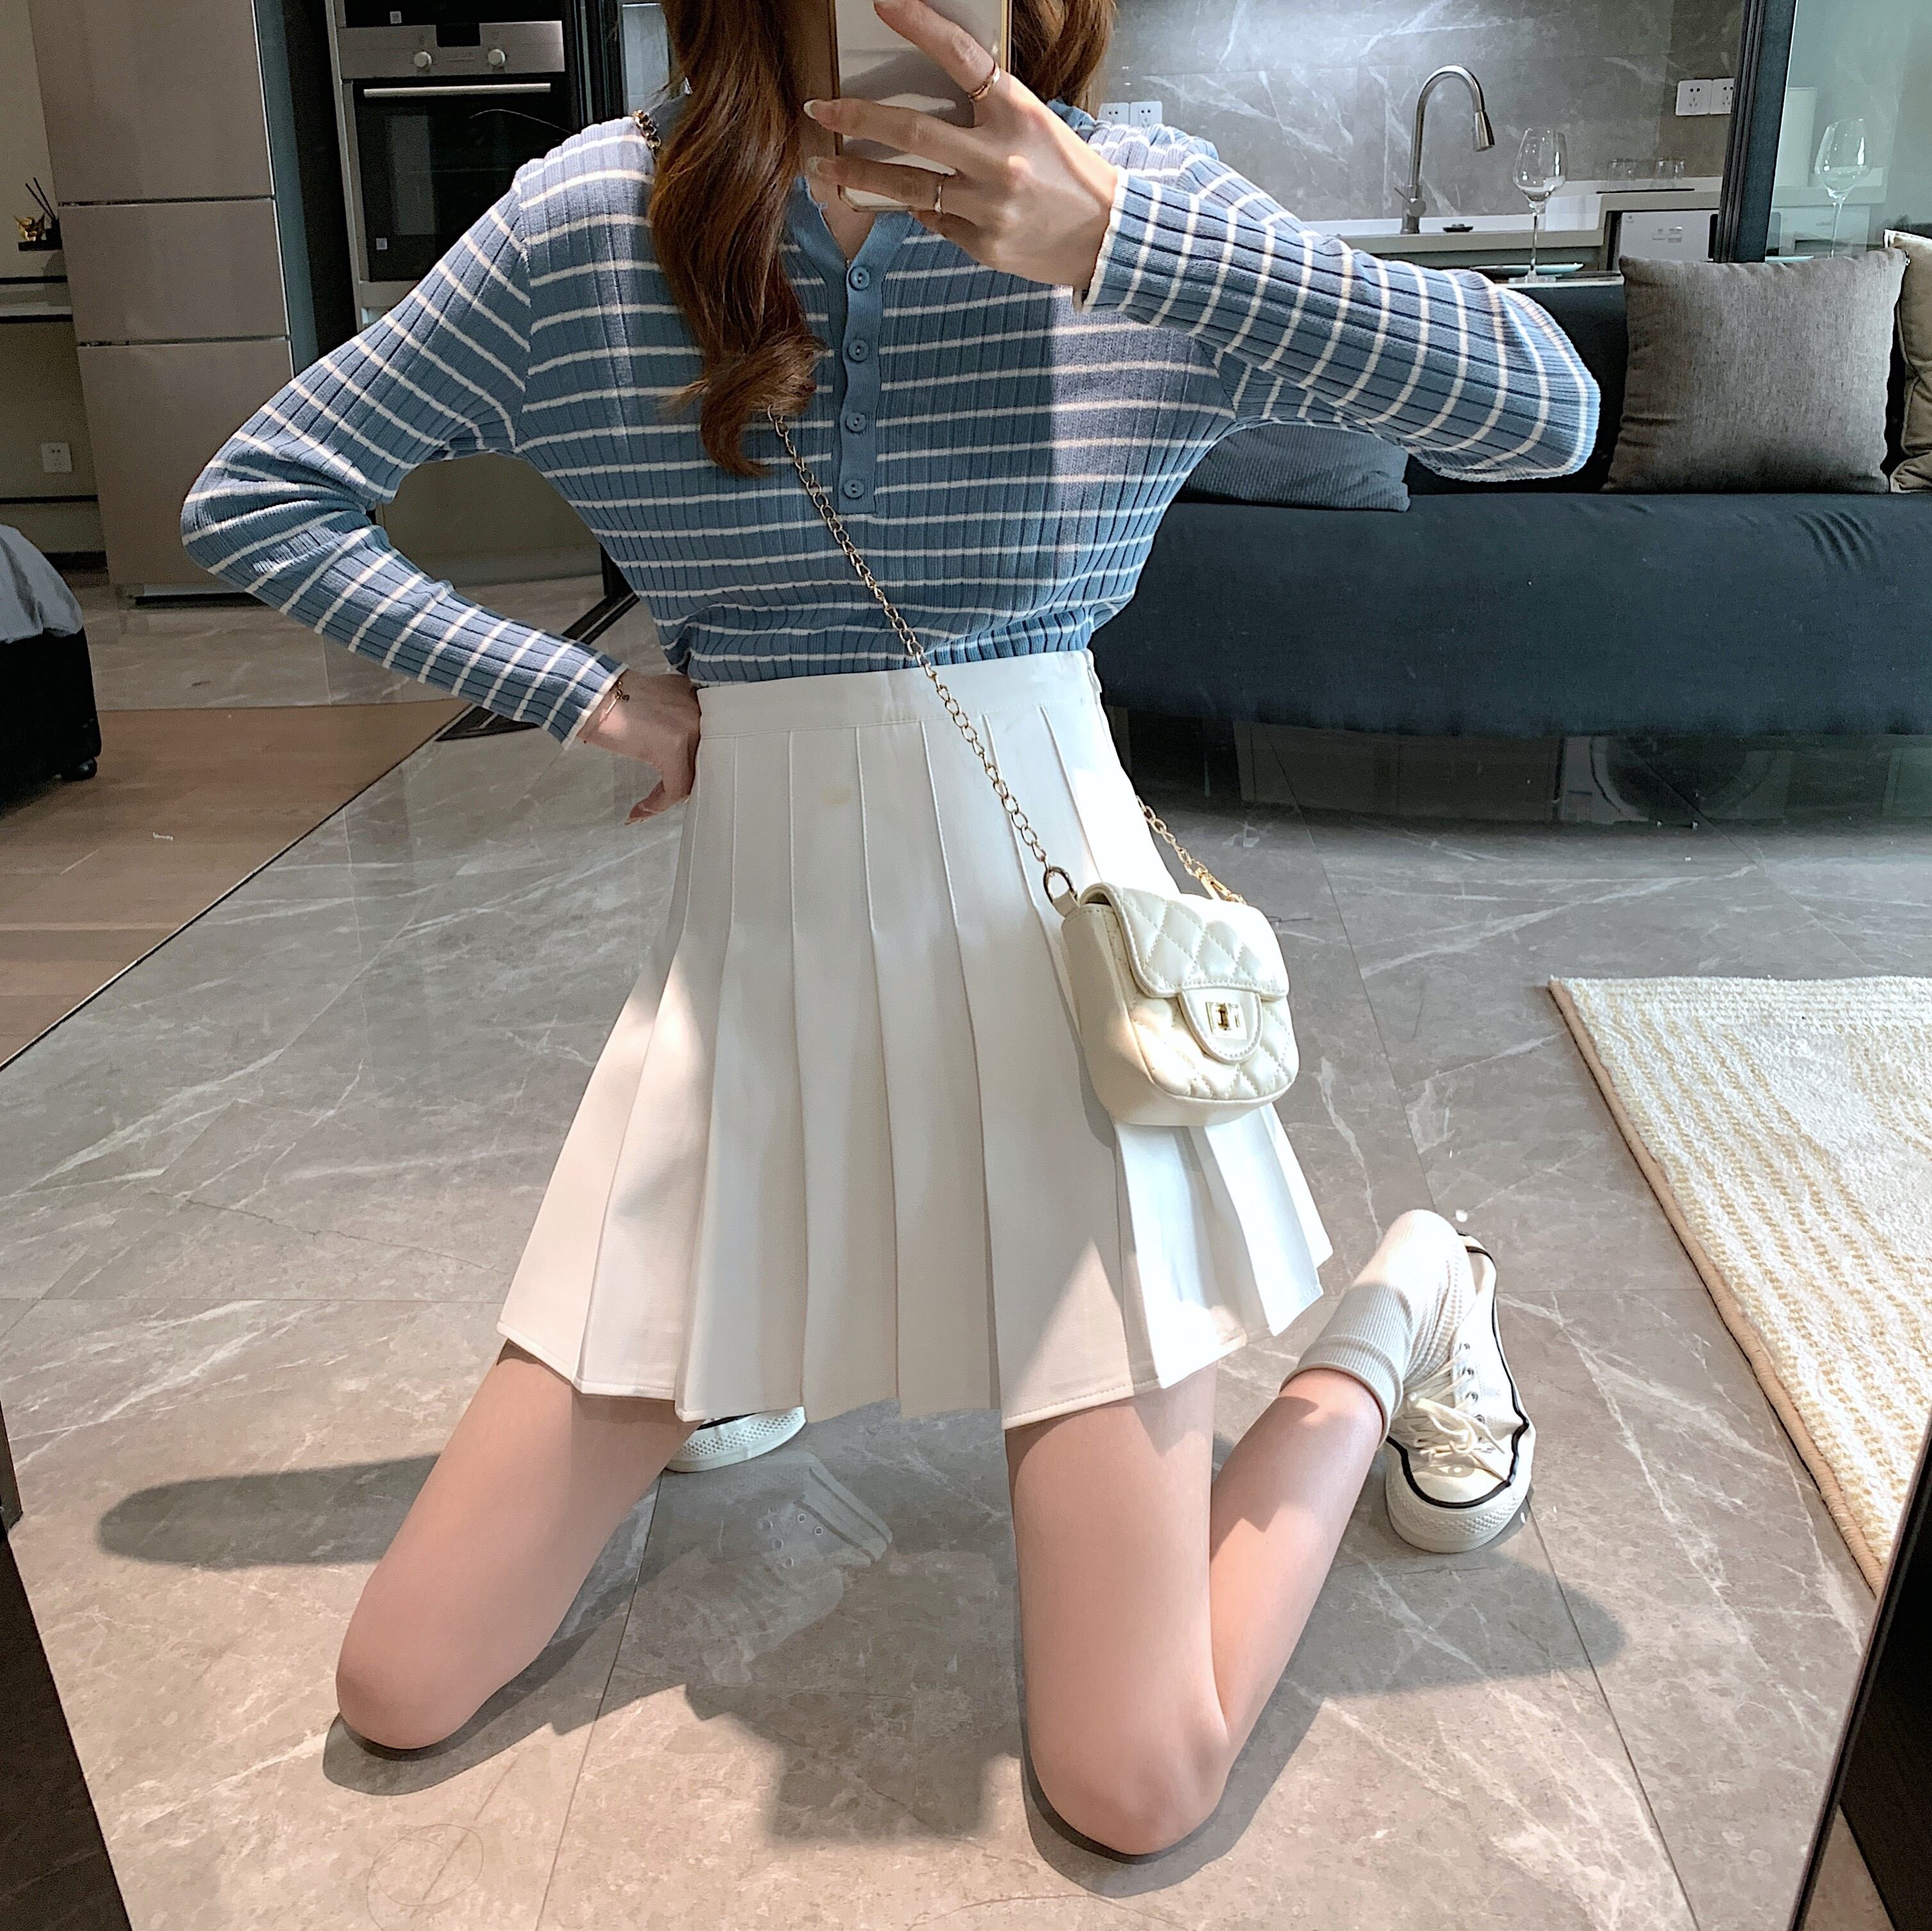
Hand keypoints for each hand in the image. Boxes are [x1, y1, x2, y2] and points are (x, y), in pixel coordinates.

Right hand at [581, 672, 700, 819]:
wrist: (591, 695)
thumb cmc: (613, 701)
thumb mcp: (657, 705)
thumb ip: (675, 722)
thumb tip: (683, 751)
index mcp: (697, 697)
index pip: (706, 744)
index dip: (689, 767)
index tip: (670, 781)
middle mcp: (699, 710)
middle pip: (702, 762)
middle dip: (681, 784)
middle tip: (659, 798)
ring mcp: (690, 727)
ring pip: (690, 777)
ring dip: (667, 797)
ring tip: (647, 807)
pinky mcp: (674, 745)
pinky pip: (675, 787)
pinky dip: (658, 804)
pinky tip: (641, 810)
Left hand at [802, 0, 1117, 291]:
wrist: (1107, 237)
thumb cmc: (1069, 173)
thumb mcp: (1035, 124)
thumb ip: (985, 113)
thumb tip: (924, 115)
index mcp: (1017, 112)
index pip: (960, 58)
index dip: (919, 25)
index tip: (882, 4)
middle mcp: (1000, 157)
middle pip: (912, 131)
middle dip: (857, 117)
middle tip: (821, 108)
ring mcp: (988, 204)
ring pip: (906, 187)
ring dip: (857, 174)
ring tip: (823, 167)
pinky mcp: (983, 243)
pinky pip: (935, 220)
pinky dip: (924, 209)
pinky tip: (920, 204)